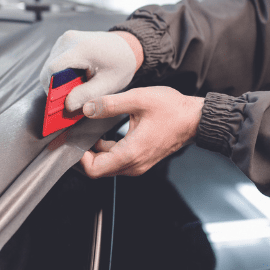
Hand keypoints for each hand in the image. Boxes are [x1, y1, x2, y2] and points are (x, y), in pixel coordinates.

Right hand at [39, 30, 141, 110]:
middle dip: (56, 87)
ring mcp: (65, 39)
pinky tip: (76, 78)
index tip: (60, 102)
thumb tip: (67, 105)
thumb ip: (87, 95)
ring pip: (50, 66)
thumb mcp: (109, 84)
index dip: (53, 89)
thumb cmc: (121, 63)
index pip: (53, 70)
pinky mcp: (65, 42)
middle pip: (49, 69)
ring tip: (78, 86)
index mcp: (82, 48)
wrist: (127, 46)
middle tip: (72, 98)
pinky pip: (55, 61)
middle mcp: (69, 40)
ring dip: (59, 81)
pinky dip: (61, 74)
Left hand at [79, 87, 204, 177]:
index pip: (94, 169)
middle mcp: (134, 165)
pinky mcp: (141, 160)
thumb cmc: (172, 110)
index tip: (74, 139)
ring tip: (91, 130)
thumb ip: (110, 104)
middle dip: (85, 153)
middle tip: (78, 134)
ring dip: (96, 151)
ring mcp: (138, 165)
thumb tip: (86, 108)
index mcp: (131, 153)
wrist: (195, 119)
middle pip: (98, 170)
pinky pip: (117, 161)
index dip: (79, 157)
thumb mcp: (138, 99)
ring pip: (107, 166)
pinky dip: (107, 150)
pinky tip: (106, 133)